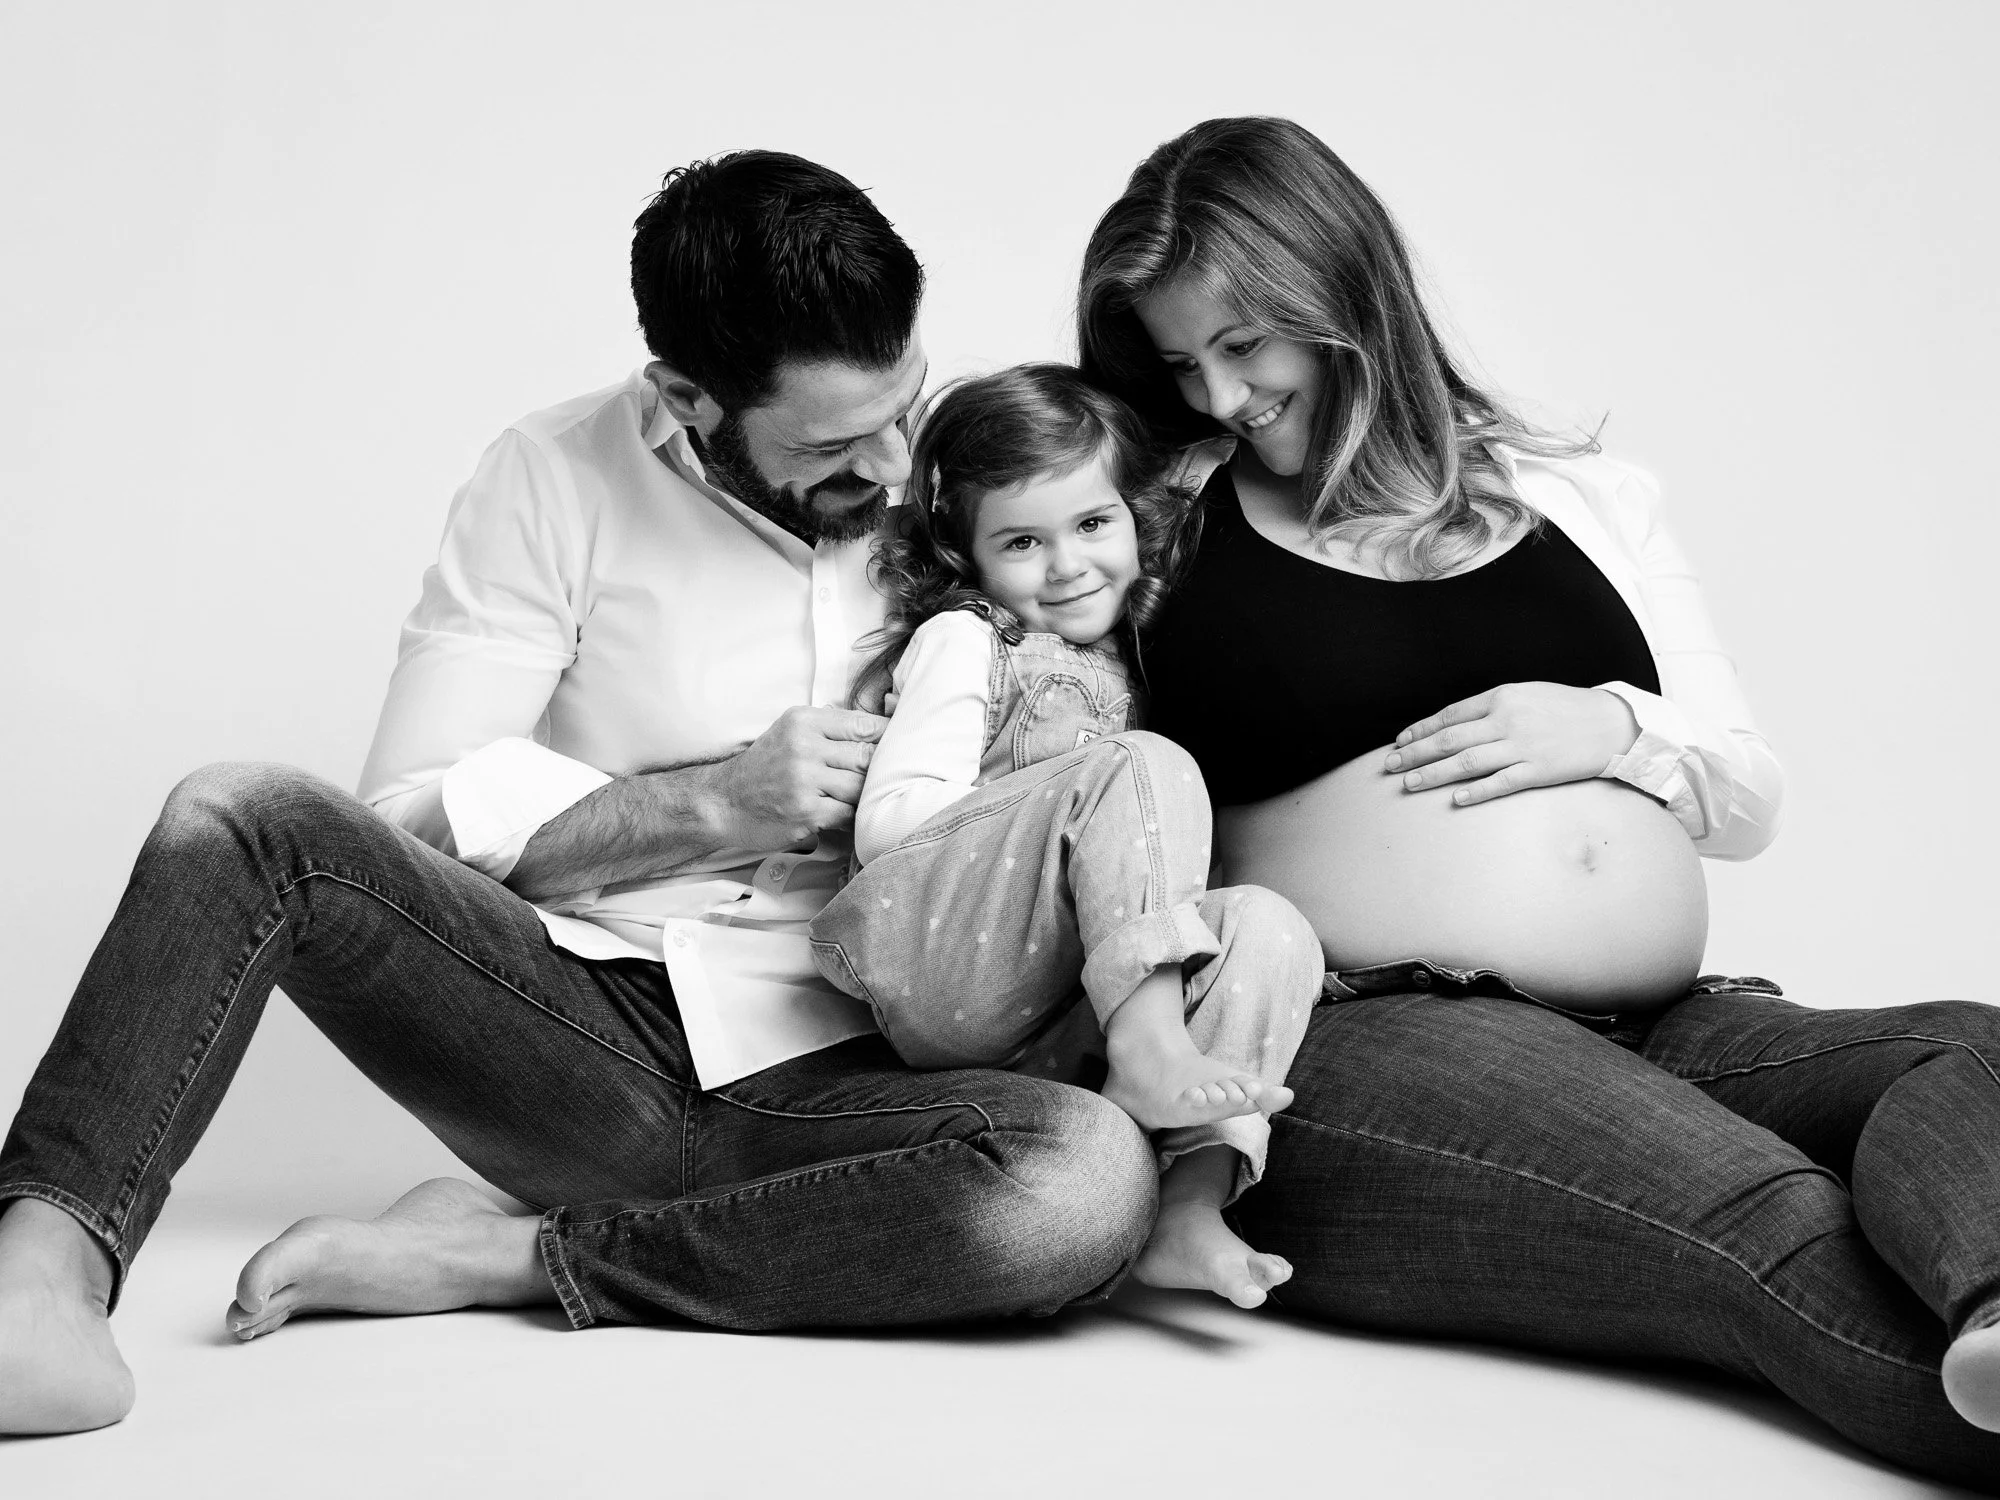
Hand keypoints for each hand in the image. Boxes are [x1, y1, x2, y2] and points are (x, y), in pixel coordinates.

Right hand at [711, 705, 887, 847]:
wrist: (724, 801)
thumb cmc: (766, 767)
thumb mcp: (792, 733)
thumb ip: (831, 728)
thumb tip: (883, 725)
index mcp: (803, 721)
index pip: (863, 725)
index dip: (890, 737)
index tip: (906, 745)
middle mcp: (803, 746)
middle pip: (867, 755)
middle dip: (881, 769)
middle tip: (892, 776)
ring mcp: (804, 780)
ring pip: (860, 786)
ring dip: (866, 794)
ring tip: (868, 797)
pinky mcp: (806, 811)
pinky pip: (849, 812)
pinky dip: (854, 815)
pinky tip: (850, 814)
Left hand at [1383, 683, 1638, 805]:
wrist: (1612, 722)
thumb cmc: (1565, 707)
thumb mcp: (1526, 693)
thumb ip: (1491, 706)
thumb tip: (1454, 724)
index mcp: (1501, 697)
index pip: (1449, 715)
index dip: (1421, 730)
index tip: (1400, 741)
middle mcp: (1507, 720)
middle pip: (1449, 739)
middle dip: (1415, 753)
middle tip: (1389, 766)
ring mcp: (1522, 746)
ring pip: (1467, 762)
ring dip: (1433, 774)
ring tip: (1408, 784)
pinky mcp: (1539, 770)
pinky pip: (1501, 783)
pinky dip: (1477, 791)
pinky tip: (1456, 799)